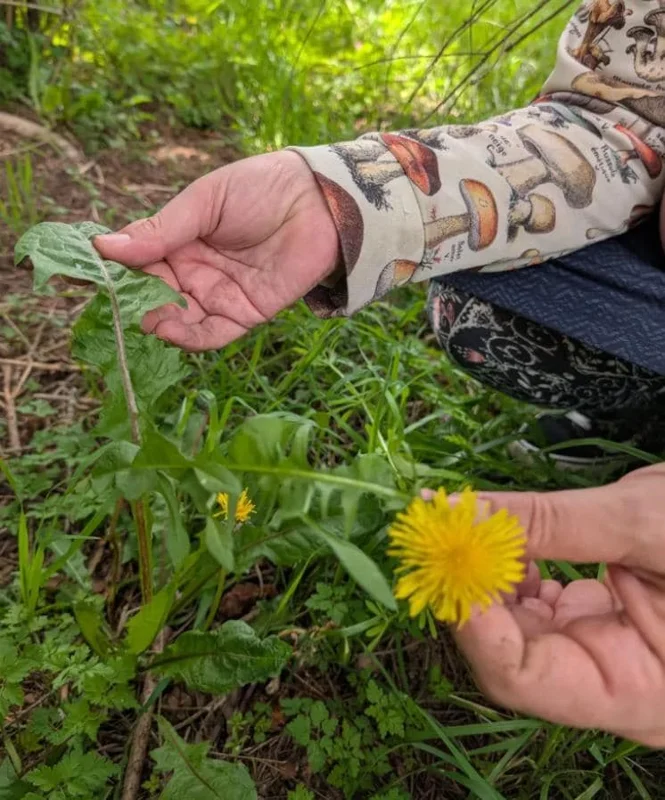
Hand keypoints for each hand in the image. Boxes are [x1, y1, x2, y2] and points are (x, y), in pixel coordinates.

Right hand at [94, 151, 339, 350]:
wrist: (320, 202)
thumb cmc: (261, 188)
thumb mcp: (204, 202)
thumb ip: (160, 230)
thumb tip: (103, 246)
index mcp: (178, 240)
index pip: (136, 263)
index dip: (110, 272)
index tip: (80, 277)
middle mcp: (193, 272)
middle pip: (152, 296)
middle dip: (131, 303)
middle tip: (111, 305)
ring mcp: (217, 295)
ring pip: (177, 320)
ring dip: (156, 323)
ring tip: (140, 319)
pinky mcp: (245, 314)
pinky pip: (211, 334)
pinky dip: (188, 337)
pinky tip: (167, 329)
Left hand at [453, 464, 664, 746]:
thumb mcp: (646, 522)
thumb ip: (553, 523)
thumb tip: (464, 511)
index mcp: (640, 694)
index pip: (522, 679)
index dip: (475, 621)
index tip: (448, 555)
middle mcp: (608, 684)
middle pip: (509, 652)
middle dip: (471, 588)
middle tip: (441, 525)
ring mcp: (596, 652)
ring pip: (513, 625)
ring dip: (484, 573)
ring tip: (466, 520)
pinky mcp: (590, 621)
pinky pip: (532, 603)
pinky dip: (510, 566)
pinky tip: (502, 532)